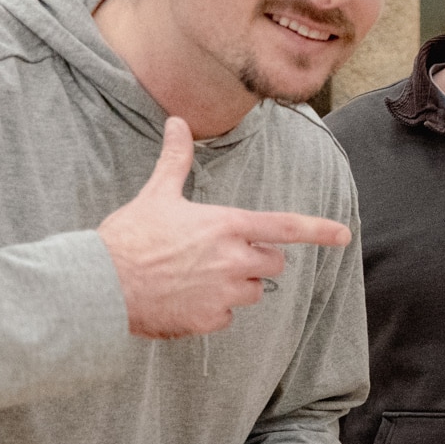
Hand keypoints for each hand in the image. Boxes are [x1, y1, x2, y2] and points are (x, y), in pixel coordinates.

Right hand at [99, 117, 351, 338]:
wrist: (101, 285)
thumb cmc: (130, 236)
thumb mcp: (157, 194)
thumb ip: (176, 160)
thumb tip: (177, 122)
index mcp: (227, 225)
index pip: (285, 226)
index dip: (319, 231)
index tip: (343, 236)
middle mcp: (234, 260)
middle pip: (273, 264)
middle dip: (257, 260)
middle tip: (221, 255)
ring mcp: (224, 294)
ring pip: (254, 292)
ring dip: (237, 287)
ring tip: (197, 278)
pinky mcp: (209, 321)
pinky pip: (228, 317)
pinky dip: (213, 311)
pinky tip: (184, 299)